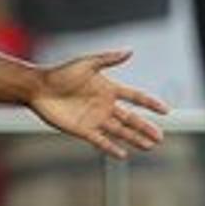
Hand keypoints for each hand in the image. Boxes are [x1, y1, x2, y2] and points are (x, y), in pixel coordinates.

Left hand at [27, 50, 170, 158]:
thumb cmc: (61, 73)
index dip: (150, 104)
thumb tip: (130, 51)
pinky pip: (101, 141)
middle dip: (146, 128)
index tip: (166, 111)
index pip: (136, 97)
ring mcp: (95, 119)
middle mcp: (105, 106)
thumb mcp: (86, 64)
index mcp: (109, 89)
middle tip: (161, 137)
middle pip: (131, 119)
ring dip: (135, 139)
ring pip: (120, 131)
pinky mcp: (83, 130)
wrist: (38, 88)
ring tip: (150, 146)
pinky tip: (124, 154)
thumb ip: (108, 59)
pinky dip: (112, 148)